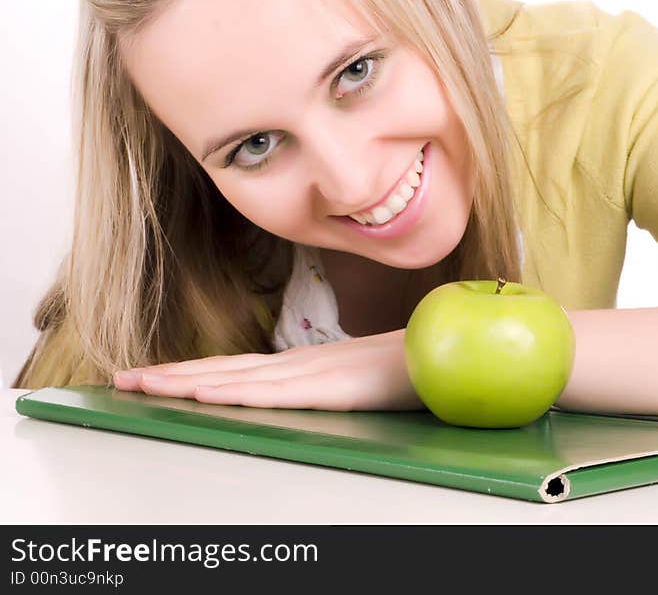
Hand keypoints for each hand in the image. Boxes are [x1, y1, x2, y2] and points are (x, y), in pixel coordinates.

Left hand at [111, 328, 425, 411]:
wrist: (448, 351)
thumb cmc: (408, 366)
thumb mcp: (358, 380)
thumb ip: (331, 382)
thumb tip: (310, 391)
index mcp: (305, 364)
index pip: (238, 369)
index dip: (195, 372)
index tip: (156, 377)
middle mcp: (300, 363)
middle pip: (225, 369)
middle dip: (172, 375)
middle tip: (122, 380)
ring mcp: (312, 372)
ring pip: (237, 378)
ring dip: (186, 382)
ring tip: (142, 386)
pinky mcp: (330, 386)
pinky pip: (273, 392)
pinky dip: (233, 391)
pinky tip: (202, 393)